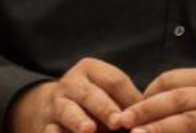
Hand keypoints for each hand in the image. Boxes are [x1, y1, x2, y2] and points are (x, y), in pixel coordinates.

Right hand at [7, 58, 142, 132]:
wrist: (52, 107)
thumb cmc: (93, 100)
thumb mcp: (107, 92)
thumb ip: (126, 100)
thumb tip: (149, 113)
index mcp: (90, 69)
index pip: (114, 80)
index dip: (129, 97)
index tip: (142, 113)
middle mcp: (71, 83)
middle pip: (91, 94)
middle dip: (105, 108)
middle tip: (118, 122)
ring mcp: (57, 104)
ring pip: (68, 111)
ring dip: (78, 121)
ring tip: (89, 130)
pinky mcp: (46, 125)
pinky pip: (51, 132)